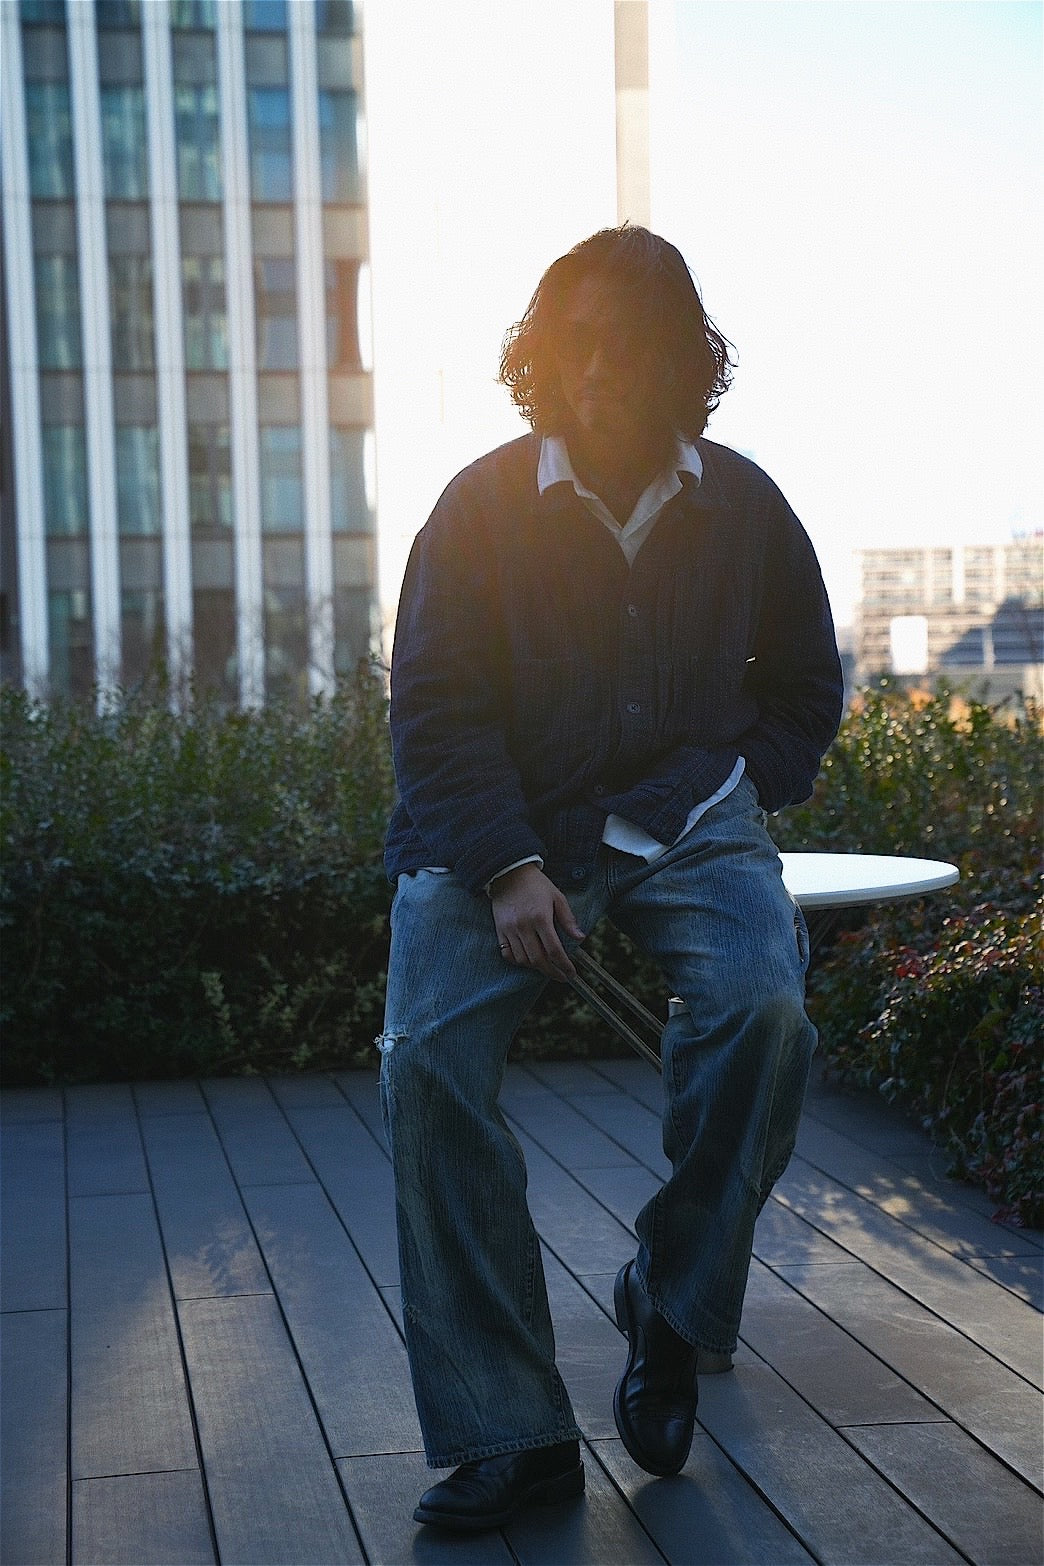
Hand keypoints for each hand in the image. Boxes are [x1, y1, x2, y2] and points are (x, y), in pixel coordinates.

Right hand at [490, 864, 585, 980]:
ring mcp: (510, 930)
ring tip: (547, 967)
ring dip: (536, 967)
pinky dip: (518, 961)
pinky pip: (507, 954)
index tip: (571, 973)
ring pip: (523, 959)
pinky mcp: (500, 930)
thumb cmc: (536, 885)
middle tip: (562, 976)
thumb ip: (568, 919)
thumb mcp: (557, 897)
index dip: (564, 965)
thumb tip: (580, 938)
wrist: (509, 874)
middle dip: (552, 972)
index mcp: (541, 918)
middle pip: (538, 959)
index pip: (554, 950)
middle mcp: (524, 926)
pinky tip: (528, 960)